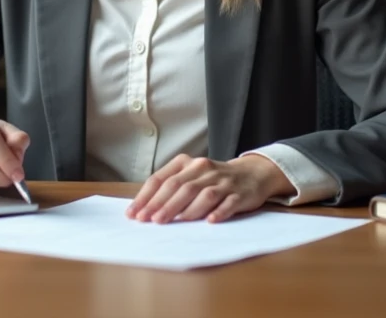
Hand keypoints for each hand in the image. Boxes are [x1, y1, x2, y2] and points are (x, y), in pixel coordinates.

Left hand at [125, 154, 294, 223]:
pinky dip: (219, 211)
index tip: (134, 214)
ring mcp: (222, 181)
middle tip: (150, 220)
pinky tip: (210, 220)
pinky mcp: (239, 193)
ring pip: (202, 194)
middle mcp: (203, 169)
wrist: (251, 173)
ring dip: (186, 209)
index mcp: (187, 163)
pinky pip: (228, 202)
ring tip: (172, 222)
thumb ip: (171, 188)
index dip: (147, 197)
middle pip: (180, 186)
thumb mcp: (191, 176)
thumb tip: (145, 209)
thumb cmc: (213, 179)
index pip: (162, 179)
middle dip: (162, 204)